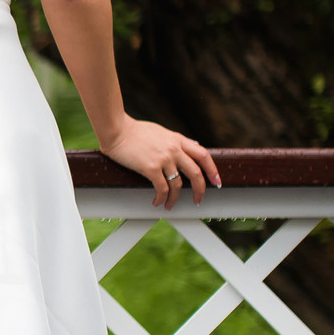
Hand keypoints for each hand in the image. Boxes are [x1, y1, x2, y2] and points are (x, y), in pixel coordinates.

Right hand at [102, 117, 220, 209]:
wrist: (117, 129)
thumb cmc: (133, 130)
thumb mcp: (160, 132)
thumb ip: (173, 141)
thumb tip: (187, 146)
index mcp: (178, 140)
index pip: (203, 155)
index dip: (212, 170)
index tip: (216, 182)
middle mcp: (174, 149)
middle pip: (196, 173)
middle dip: (200, 190)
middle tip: (198, 200)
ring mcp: (164, 159)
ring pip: (178, 185)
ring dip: (175, 199)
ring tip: (169, 205)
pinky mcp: (151, 168)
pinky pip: (162, 188)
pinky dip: (161, 198)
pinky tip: (157, 202)